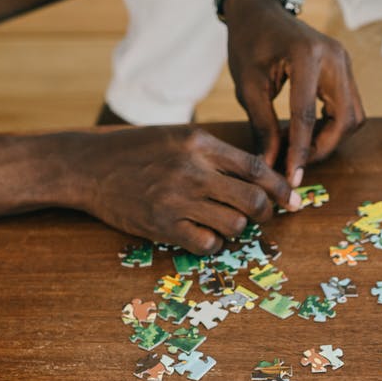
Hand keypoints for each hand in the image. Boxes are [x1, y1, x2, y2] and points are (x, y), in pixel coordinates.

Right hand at [67, 126, 299, 254]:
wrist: (87, 166)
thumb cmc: (136, 150)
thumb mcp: (177, 136)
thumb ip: (215, 152)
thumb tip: (259, 173)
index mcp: (200, 143)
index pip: (256, 168)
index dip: (280, 187)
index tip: (293, 200)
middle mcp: (192, 170)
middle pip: (253, 200)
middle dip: (266, 213)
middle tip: (263, 216)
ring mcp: (177, 199)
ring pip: (234, 225)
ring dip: (236, 229)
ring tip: (224, 222)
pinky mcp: (162, 225)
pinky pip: (208, 244)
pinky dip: (213, 244)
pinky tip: (203, 235)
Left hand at [223, 0, 363, 184]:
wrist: (260, 11)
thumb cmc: (248, 42)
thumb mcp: (247, 86)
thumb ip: (262, 126)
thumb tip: (270, 165)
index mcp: (306, 56)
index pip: (307, 115)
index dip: (300, 151)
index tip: (292, 177)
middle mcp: (334, 57)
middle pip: (345, 119)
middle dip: (324, 147)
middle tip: (297, 162)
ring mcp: (344, 61)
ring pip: (353, 116)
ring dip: (331, 138)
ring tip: (299, 146)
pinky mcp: (344, 68)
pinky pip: (349, 106)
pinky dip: (332, 124)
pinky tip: (307, 131)